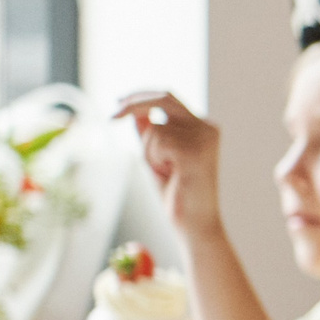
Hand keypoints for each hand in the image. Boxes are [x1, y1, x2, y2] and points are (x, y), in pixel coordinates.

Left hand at [114, 92, 225, 239]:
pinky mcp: (195, 150)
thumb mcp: (157, 155)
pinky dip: (154, 158)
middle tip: (112, 117)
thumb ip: (150, 132)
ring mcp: (204, 138)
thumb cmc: (177, 193)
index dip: (140, 96)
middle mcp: (208, 128)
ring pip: (156, 127)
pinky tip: (171, 174)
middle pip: (164, 99)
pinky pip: (158, 141)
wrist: (194, 223)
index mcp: (203, 127)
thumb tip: (135, 110)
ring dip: (149, 150)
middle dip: (134, 104)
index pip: (169, 98)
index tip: (118, 102)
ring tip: (166, 171)